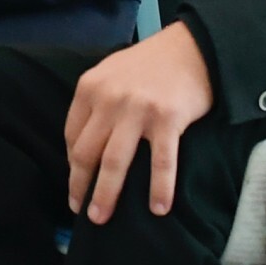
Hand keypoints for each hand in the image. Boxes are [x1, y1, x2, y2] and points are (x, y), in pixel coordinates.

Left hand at [64, 22, 213, 223]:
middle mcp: (109, 99)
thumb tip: (85, 144)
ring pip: (114, 163)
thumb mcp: (112, 73)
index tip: (77, 184)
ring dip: (106, 195)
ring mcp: (138, 110)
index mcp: (90, 88)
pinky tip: (158, 209)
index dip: (73, 165)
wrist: (194, 46)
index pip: (71, 136)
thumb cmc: (152, 63)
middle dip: (81, 187)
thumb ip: (96, 102)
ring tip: (102, 218)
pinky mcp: (167, 119)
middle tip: (81, 211)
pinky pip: (161, 163)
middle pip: (86, 154)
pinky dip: (159, 189)